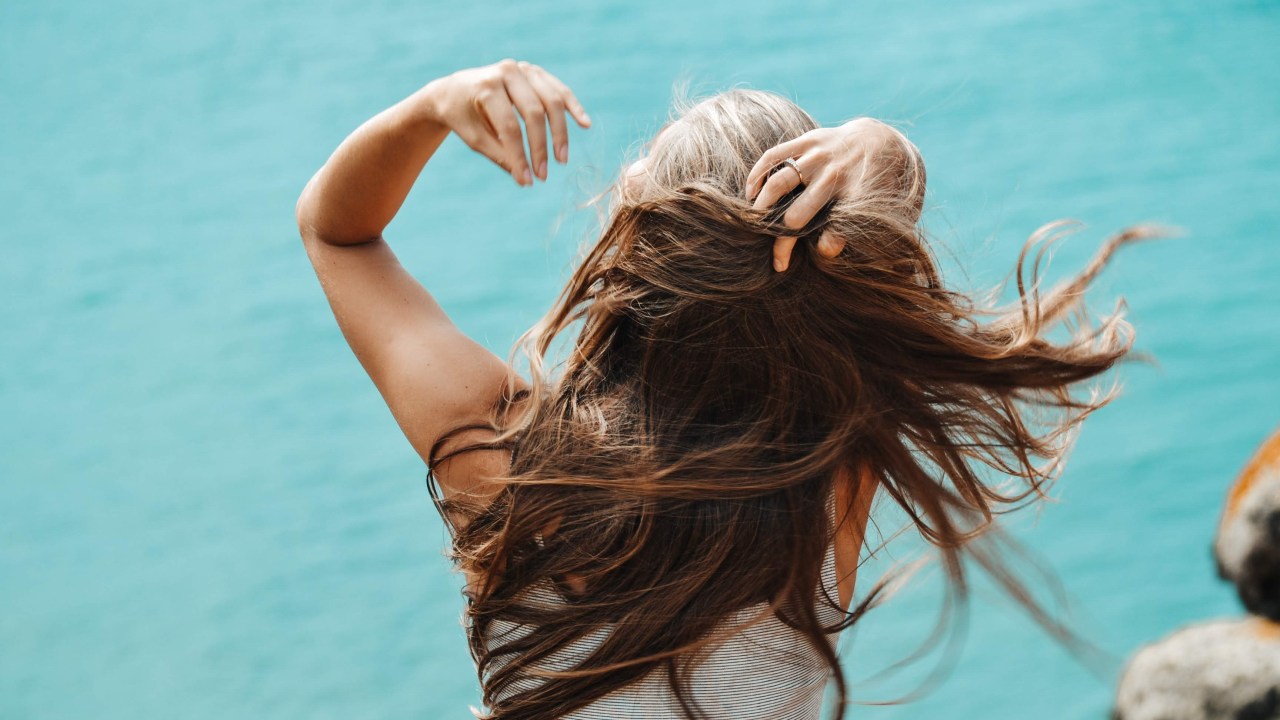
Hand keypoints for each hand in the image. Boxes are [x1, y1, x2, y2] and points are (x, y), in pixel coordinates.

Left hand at [422, 59, 590, 186]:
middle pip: (533, 113)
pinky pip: (558, 90)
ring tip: (562, 159)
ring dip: (560, 132)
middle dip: (540, 147)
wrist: (454, 90)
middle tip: (543, 175)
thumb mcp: (474, 138)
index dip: (520, 156)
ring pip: (551, 101)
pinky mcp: (535, 73)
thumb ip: (500, 155)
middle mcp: (506, 72)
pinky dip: (572, 107)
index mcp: (486, 87)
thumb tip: (526, 179)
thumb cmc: (462, 116)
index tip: (526, 180)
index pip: (509, 127)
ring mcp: (523, 69)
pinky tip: (584, 124)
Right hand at [744, 118, 910, 271]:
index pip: (835, 228)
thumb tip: (826, 252)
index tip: (798, 262)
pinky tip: (750, 193)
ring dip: (762, 208)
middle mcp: (834, 175)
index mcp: (856, 195)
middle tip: (775, 258)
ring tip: (755, 226)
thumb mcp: (879, 211)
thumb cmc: (876, 185)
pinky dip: (757, 175)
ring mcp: (819, 156)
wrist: (879, 140)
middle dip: (781, 239)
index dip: (820, 247)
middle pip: (797, 214)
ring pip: (779, 183)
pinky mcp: (808, 140)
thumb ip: (854, 231)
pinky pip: (774, 156)